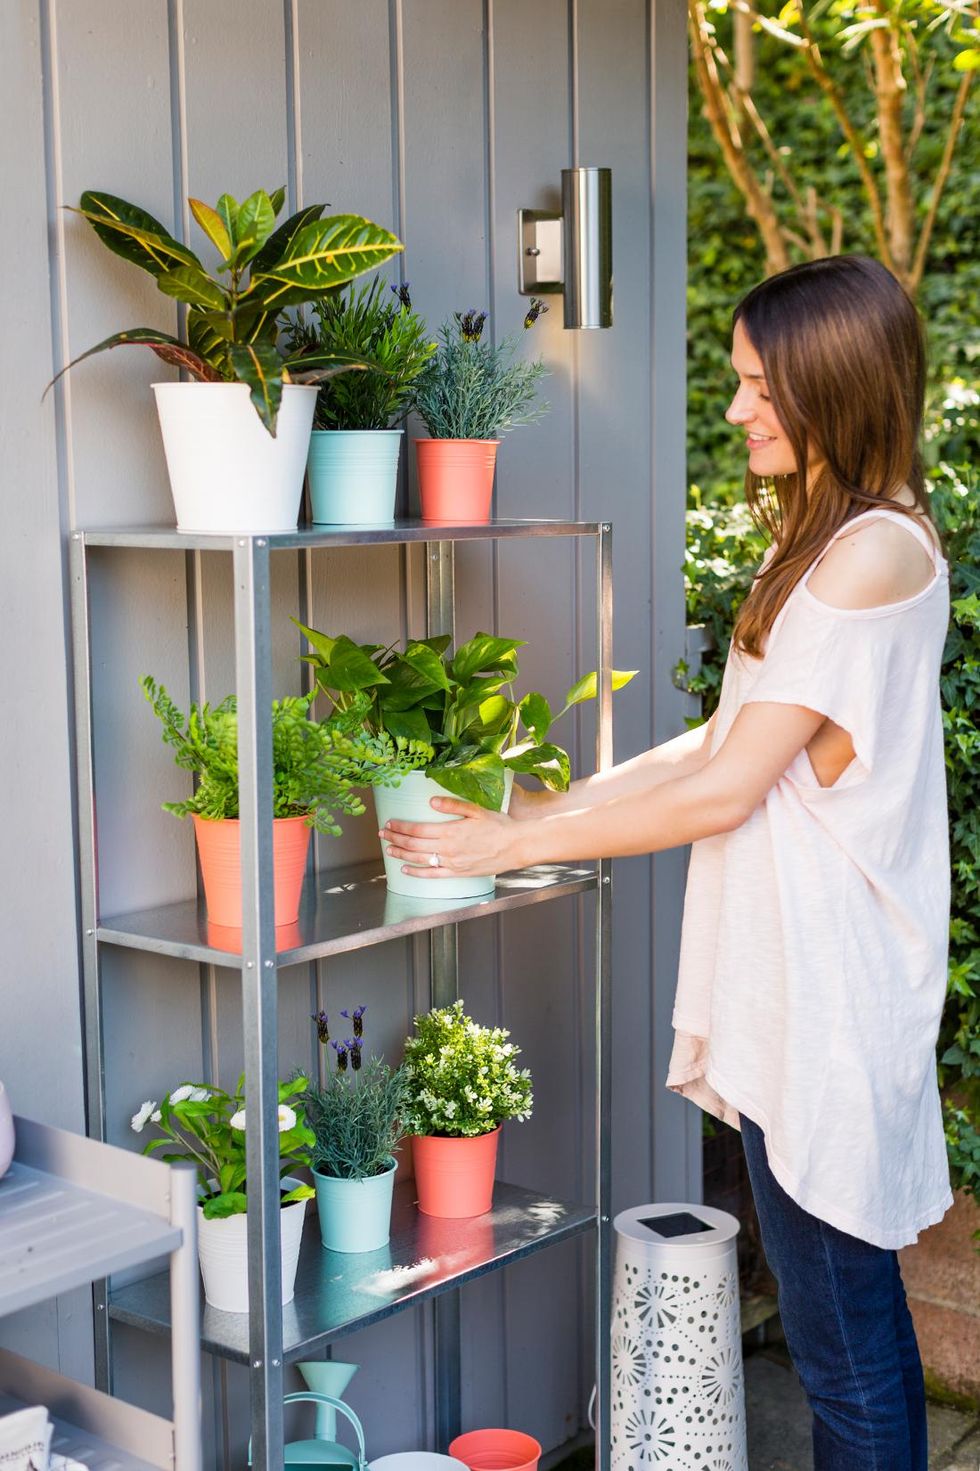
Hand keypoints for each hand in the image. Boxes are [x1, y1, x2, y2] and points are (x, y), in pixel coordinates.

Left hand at [380, 796, 525, 879]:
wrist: (516, 846)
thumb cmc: (499, 826)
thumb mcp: (477, 810)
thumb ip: (452, 805)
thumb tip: (431, 802)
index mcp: (451, 831)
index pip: (418, 830)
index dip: (401, 827)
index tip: (390, 823)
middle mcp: (448, 849)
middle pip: (414, 845)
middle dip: (395, 839)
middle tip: (383, 835)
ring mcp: (452, 863)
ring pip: (419, 860)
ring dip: (401, 855)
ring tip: (389, 850)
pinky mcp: (458, 873)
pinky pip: (433, 875)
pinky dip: (417, 873)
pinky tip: (406, 870)